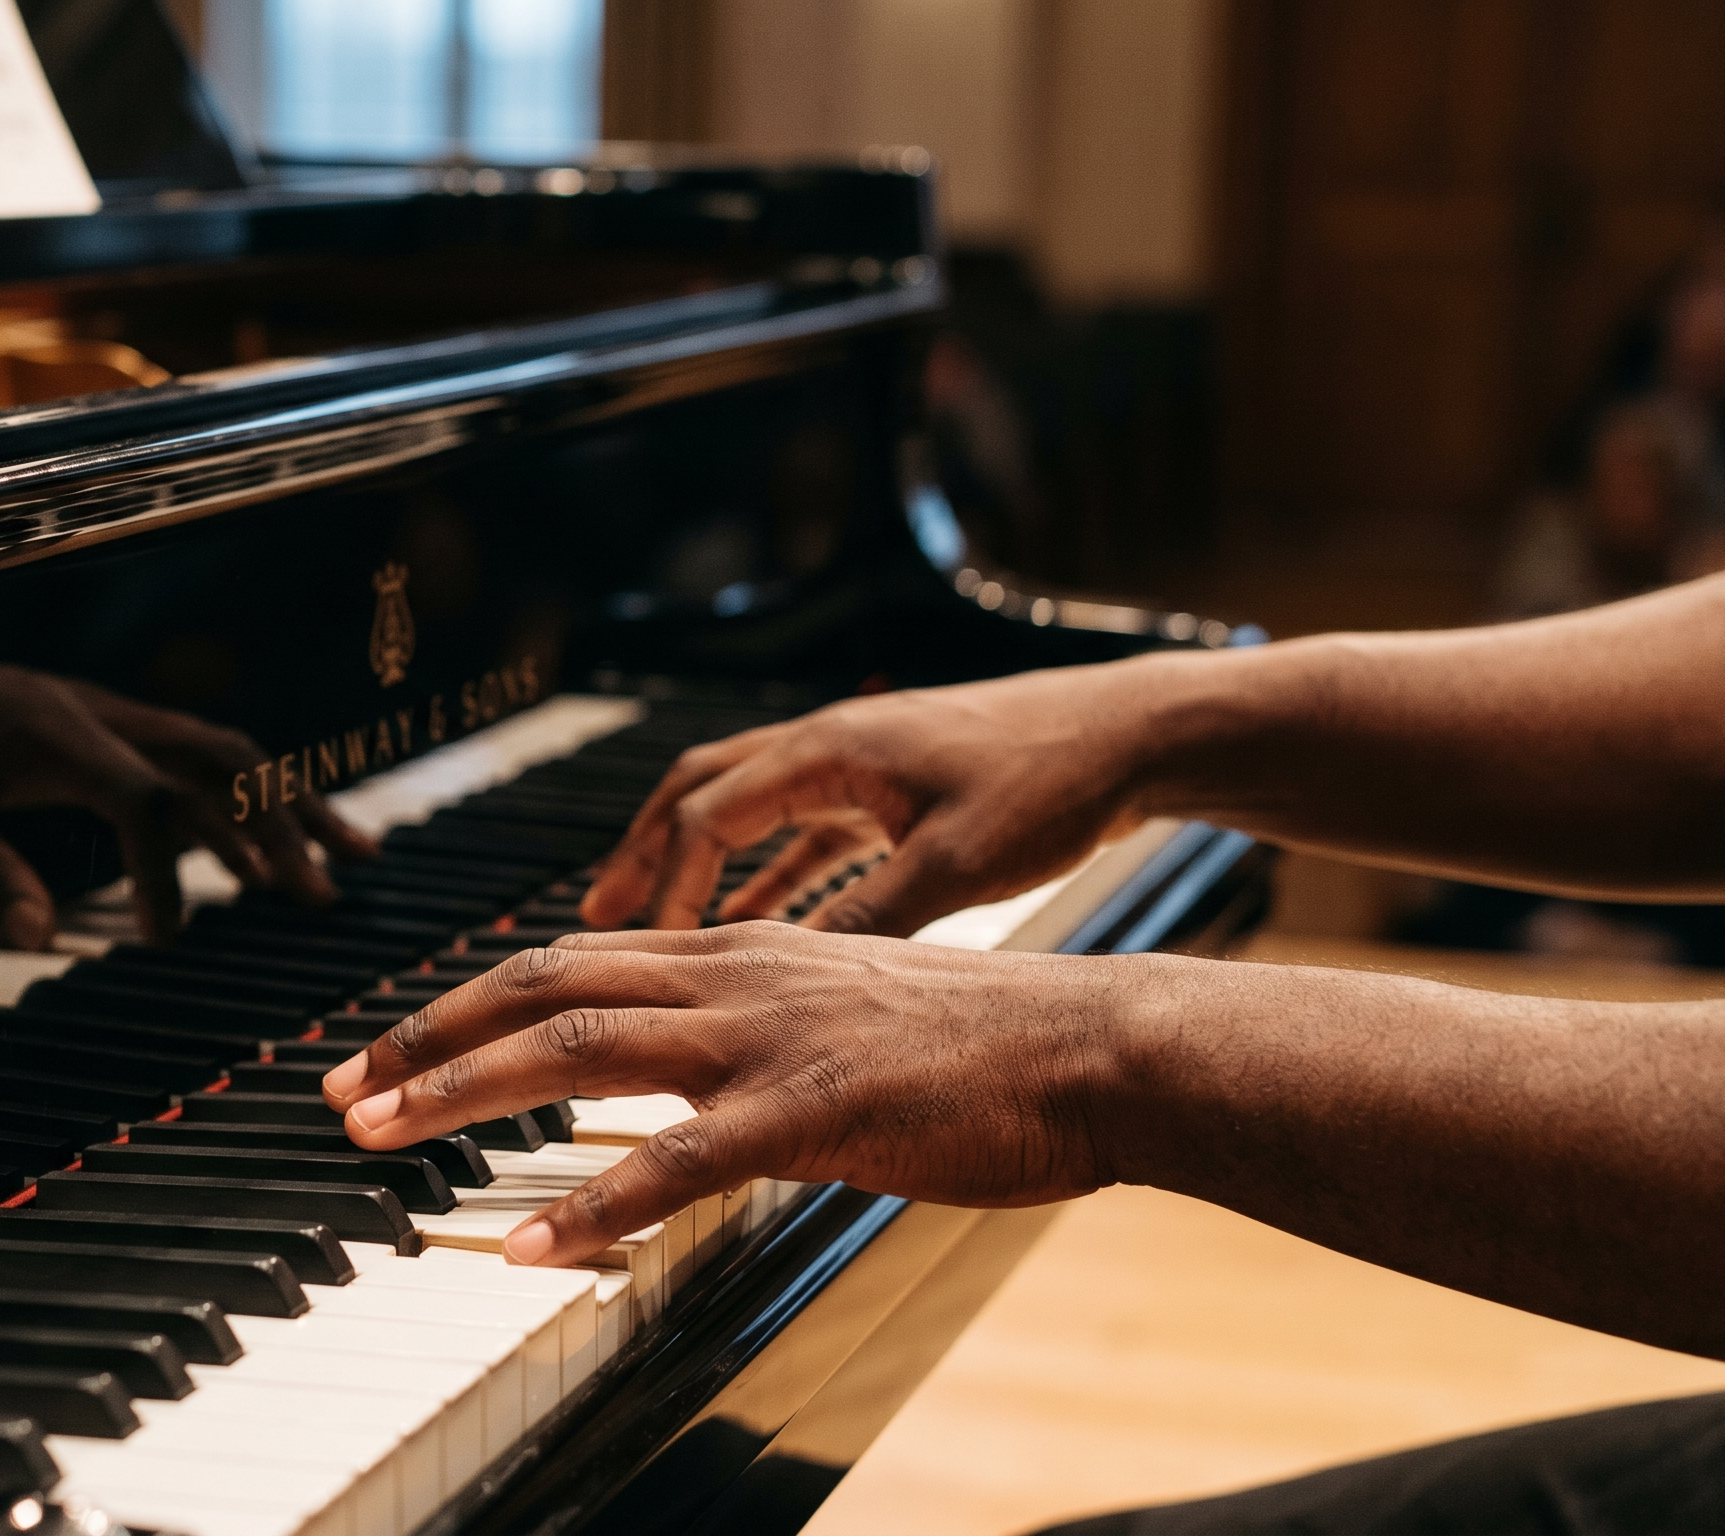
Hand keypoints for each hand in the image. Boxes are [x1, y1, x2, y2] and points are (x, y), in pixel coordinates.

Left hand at [0, 623, 373, 945]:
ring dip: (287, 809)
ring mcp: (114, 718)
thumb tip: (40, 935)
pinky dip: (254, 800)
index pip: (142, 791)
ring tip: (348, 868)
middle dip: (276, 825)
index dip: (180, 855)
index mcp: (52, 729)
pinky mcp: (114, 732)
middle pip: (217, 758)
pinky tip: (288, 845)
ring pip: (226, 755)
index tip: (185, 929)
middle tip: (317, 898)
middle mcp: (100, 714)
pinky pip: (200, 762)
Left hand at [319, 923, 1131, 1266]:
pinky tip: (530, 1241)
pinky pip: (676, 1159)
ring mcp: (768, 1036)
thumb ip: (754, 1027)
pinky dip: (591, 1200)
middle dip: (427, 1039)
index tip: (390, 1048)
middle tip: (342, 1091)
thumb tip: (684, 1075)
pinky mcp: (812, 1110)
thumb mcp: (842, 1009)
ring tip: (384, 1136)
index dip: (466, 1002)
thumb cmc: (981, 1043)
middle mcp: (734, 974)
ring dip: (466, 1093)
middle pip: (541, 988)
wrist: (1095, 1043)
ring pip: (579, 1049)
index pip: (566, 960)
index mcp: (739, 952)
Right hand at [579, 668, 1164, 935]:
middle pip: (699, 794)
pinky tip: (753, 919)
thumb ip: (870, 917)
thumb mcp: (958, 864)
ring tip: (648, 920)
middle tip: (592, 917)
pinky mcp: (891, 788)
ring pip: (744, 808)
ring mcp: (859, 763)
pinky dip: (764, 870)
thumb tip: (792, 975)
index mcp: (831, 751)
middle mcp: (830, 745)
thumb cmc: (1054, 782)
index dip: (667, 880)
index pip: (706, 812)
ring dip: (694, 862)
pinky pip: (801, 828)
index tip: (644, 945)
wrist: (1132, 735)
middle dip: (642, 856)